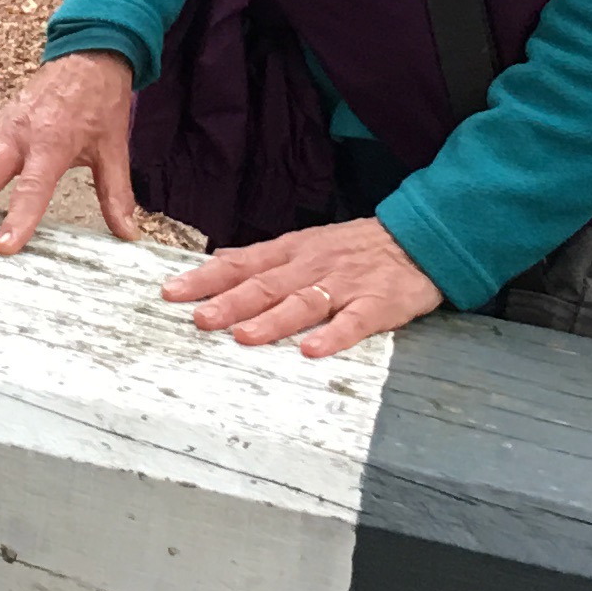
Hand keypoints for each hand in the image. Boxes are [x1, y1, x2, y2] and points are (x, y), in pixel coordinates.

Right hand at [0, 51, 141, 254]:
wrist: (88, 57)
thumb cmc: (99, 103)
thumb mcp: (114, 148)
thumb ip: (117, 193)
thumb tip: (128, 234)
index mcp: (52, 143)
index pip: (34, 187)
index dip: (19, 217)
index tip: (2, 246)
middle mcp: (19, 134)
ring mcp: (1, 127)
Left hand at [166, 214, 443, 360]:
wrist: (419, 240)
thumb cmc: (356, 246)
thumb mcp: (305, 243)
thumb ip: (263, 257)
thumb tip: (217, 261)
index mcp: (292, 252)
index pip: (242, 264)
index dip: (206, 278)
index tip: (172, 292)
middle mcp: (313, 266)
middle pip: (267, 284)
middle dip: (230, 301)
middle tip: (199, 318)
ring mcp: (345, 285)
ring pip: (304, 303)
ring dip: (273, 320)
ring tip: (243, 335)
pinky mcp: (378, 305)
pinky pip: (354, 322)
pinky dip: (333, 336)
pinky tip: (313, 351)